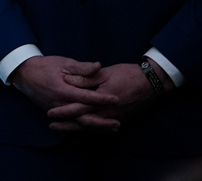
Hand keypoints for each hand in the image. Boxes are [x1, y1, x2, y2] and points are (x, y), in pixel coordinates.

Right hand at [10, 55, 119, 130]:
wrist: (24, 74)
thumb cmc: (44, 66)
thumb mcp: (63, 63)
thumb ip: (81, 68)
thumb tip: (98, 66)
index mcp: (63, 90)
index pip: (87, 97)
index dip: (102, 99)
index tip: (117, 99)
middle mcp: (60, 104)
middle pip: (84, 118)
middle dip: (102, 122)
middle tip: (117, 122)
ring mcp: (56, 110)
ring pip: (78, 123)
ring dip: (95, 127)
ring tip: (111, 128)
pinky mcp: (54, 113)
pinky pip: (71, 122)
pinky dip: (84, 126)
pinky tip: (95, 128)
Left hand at [48, 61, 164, 131]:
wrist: (152, 83)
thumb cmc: (128, 75)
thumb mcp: (105, 73)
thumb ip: (86, 77)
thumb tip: (68, 80)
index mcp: (102, 100)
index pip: (78, 108)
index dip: (63, 112)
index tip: (50, 113)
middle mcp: (108, 113)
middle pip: (83, 123)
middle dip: (67, 125)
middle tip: (52, 125)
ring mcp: (115, 117)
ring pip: (93, 127)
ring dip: (77, 128)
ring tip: (64, 128)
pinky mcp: (121, 118)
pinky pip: (103, 128)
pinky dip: (92, 130)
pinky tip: (84, 129)